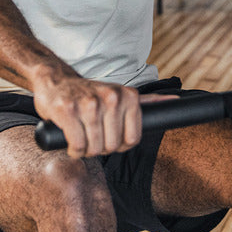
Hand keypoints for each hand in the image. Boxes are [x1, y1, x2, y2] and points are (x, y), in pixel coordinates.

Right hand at [32, 74, 168, 157]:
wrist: (56, 80)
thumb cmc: (90, 94)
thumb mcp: (121, 94)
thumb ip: (148, 101)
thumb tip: (175, 101)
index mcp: (129, 96)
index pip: (133, 140)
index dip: (120, 145)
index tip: (110, 138)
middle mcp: (112, 98)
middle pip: (113, 146)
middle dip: (102, 148)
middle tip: (92, 137)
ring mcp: (89, 103)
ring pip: (95, 148)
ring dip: (86, 150)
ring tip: (81, 137)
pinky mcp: (68, 110)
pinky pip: (77, 146)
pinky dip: (74, 150)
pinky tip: (71, 141)